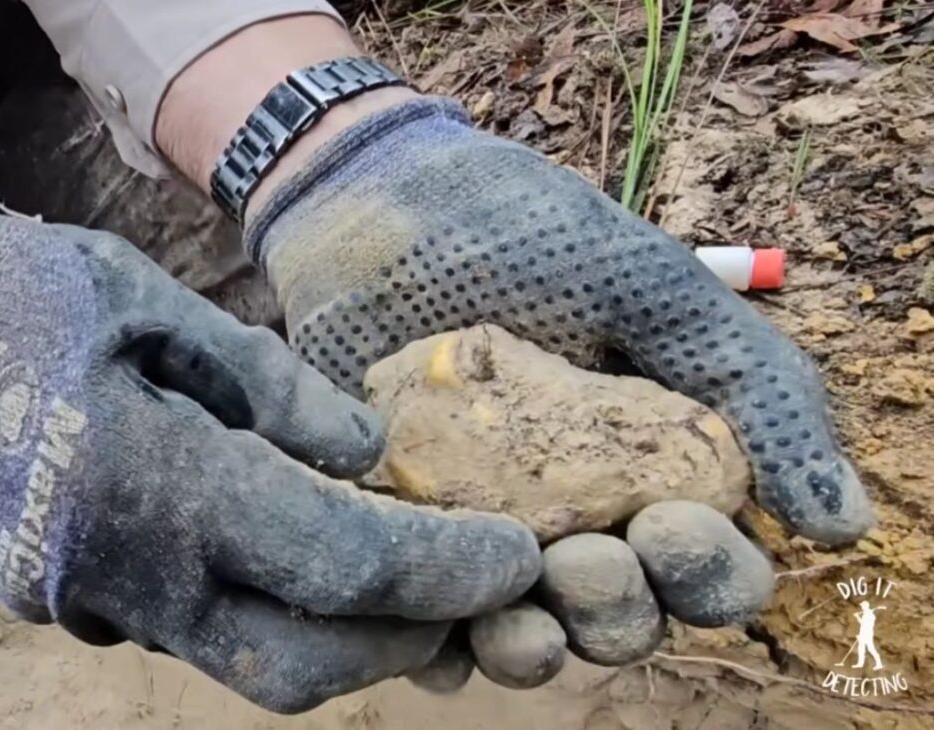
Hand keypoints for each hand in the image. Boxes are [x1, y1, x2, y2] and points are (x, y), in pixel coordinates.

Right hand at [0, 193, 540, 711]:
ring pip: (254, 667)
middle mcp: (129, 573)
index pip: (342, 562)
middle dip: (411, 637)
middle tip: (478, 586)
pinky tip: (314, 567)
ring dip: (351, 644)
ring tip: (417, 588)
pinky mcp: (76, 603)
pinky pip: (202, 636)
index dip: (444, 568)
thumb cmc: (6, 296)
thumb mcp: (146, 299)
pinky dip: (279, 618)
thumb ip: (266, 383)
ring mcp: (95, 603)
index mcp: (157, 483)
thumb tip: (365, 450)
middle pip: (308, 661)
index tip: (513, 553)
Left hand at [245, 98, 874, 683]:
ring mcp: (477, 527)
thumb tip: (842, 520)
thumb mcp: (645, 286)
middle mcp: (571, 509)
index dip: (709, 571)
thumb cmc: (511, 231)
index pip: (705, 560)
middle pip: (622, 614)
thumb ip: (747, 383)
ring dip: (538, 645)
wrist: (365, 197)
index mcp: (645, 461)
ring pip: (527, 636)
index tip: (673, 525)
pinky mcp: (394, 532)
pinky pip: (419, 624)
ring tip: (524, 611)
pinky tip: (436, 632)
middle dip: (621, 608)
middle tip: (590, 558)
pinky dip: (436, 646)